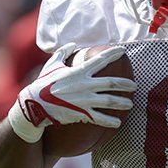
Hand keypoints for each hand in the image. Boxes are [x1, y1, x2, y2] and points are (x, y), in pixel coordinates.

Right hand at [7, 43, 137, 142]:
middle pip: (111, 83)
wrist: (33, 105)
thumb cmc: (43, 83)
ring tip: (130, 104)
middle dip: (125, 84)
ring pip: (109, 101)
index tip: (124, 51)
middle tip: (135, 85)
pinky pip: (99, 118)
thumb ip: (63, 53)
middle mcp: (85, 85)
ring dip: (122, 103)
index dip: (113, 54)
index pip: (101, 60)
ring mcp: (84, 99)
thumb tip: (72, 44)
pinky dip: (110, 121)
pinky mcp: (80, 113)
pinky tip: (118, 123)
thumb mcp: (51, 65)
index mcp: (79, 71)